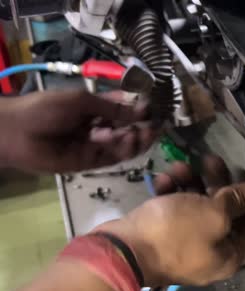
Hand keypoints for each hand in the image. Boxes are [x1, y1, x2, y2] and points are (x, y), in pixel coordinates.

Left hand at [0, 90, 156, 172]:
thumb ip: (112, 108)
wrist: (16, 133)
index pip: (122, 109)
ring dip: (137, 139)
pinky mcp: (90, 163)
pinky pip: (112, 158)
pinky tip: (133, 142)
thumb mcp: (81, 101)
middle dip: (143, 126)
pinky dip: (125, 151)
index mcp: (93, 109)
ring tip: (149, 133)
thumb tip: (141, 110)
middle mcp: (97, 127)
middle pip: (127, 128)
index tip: (156, 108)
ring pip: (123, 145)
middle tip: (158, 124)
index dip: (139, 109)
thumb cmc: (44, 109)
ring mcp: (94, 146)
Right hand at [95, 156, 244, 286]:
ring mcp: (185, 245)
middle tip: (211, 158)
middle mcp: (211, 253)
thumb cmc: (175, 233)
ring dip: (191, 183)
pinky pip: (174, 211)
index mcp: (230, 255)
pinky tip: (163, 179)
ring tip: (180, 166)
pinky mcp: (162, 236)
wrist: (120, 252)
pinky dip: (171, 193)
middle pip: (224, 212)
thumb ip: (240, 201)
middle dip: (217, 182)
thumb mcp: (214, 213)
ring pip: (196, 206)